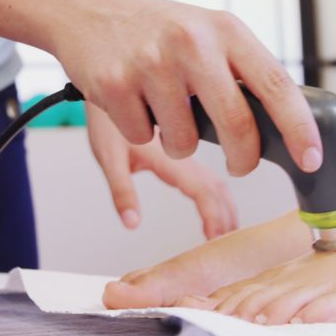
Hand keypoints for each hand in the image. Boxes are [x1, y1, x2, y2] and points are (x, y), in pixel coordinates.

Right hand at [54, 0, 322, 176]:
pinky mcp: (113, 84)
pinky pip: (142, 137)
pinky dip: (138, 130)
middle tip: (241, 164)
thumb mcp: (207, 34)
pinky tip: (130, 99)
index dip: (299, 127)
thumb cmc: (157, 31)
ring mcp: (150, 63)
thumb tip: (286, 127)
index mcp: (225, 30)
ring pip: (185, 142)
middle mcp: (191, 42)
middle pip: (236, 123)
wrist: (86, 9)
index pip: (276, 84)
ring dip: (177, 140)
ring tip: (163, 107)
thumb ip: (240, 71)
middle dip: (243, 157)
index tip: (311, 158)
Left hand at [86, 103, 237, 239]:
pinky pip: (209, 176)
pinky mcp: (183, 154)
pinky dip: (219, 196)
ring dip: (226, 208)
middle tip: (228, 246)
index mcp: (168, 157)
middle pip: (217, 189)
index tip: (215, 238)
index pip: (201, 189)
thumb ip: (121, 190)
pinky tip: (218, 208)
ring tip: (229, 234)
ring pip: (217, 183)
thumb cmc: (106, 121)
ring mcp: (185, 154)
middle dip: (226, 218)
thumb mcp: (109, 157)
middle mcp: (182, 155)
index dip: (212, 215)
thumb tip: (131, 221)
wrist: (111, 89)